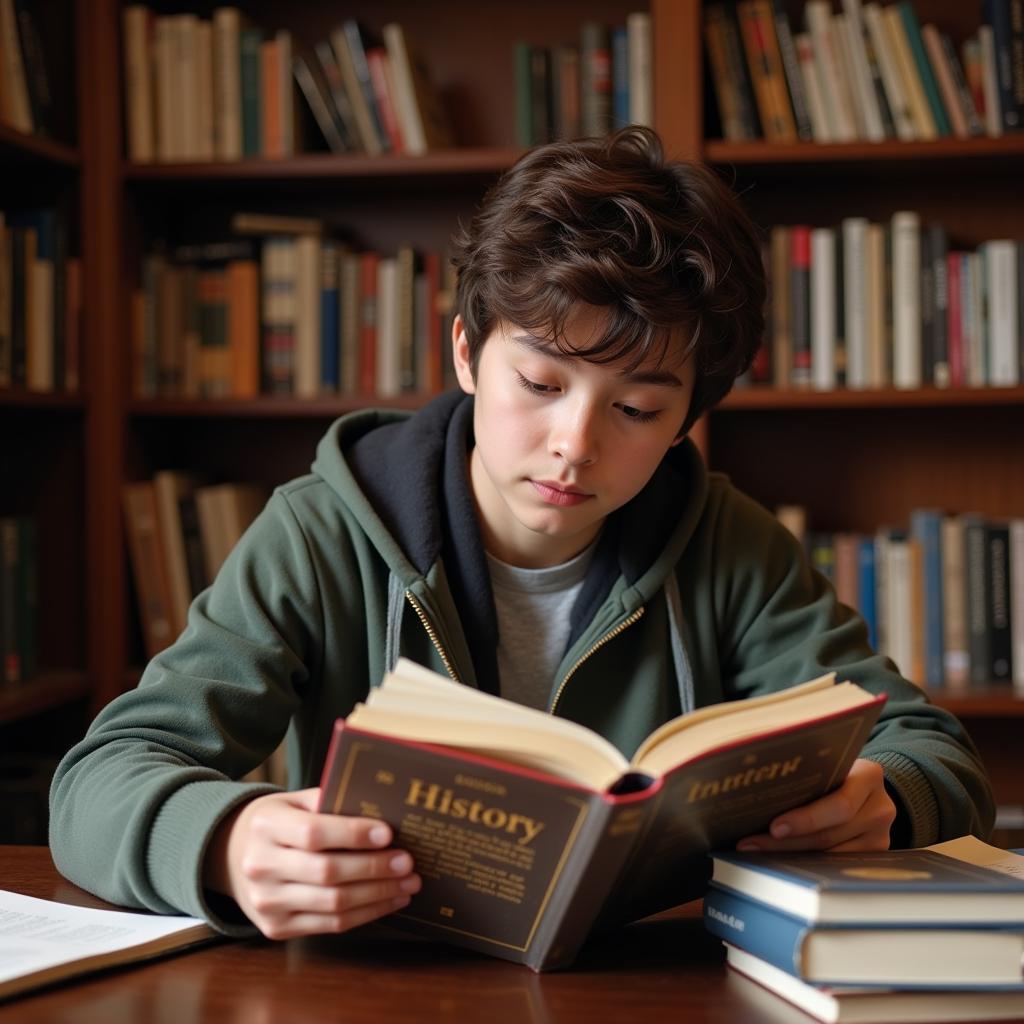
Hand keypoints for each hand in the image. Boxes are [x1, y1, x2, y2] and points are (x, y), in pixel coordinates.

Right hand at [203, 787, 420, 939]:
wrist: (232, 855)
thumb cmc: (277, 822)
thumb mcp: (294, 801)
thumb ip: (330, 803)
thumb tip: (381, 810)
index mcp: (266, 826)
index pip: (314, 833)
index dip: (353, 834)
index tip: (388, 833)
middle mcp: (261, 866)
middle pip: (327, 873)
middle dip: (374, 869)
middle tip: (407, 862)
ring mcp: (266, 902)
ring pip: (332, 904)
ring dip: (377, 895)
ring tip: (407, 883)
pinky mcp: (276, 928)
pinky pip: (329, 925)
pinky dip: (365, 914)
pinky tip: (388, 900)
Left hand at [735, 758, 895, 852]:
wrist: (867, 785)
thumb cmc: (836, 770)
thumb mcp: (828, 763)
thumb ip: (805, 771)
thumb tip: (757, 781)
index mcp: (869, 776)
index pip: (839, 804)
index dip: (806, 819)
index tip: (774, 827)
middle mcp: (881, 807)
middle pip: (830, 834)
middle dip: (787, 841)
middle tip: (752, 844)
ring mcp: (880, 834)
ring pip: (831, 854)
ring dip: (790, 855)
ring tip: (757, 851)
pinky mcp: (875, 854)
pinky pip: (836, 864)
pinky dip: (806, 861)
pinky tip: (779, 858)